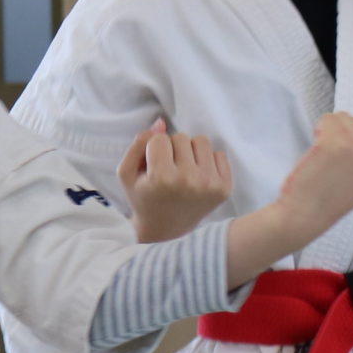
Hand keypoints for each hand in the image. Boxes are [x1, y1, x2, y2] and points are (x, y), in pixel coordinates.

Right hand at [117, 119, 231, 241]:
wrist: (166, 229)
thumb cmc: (144, 197)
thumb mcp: (127, 172)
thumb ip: (139, 143)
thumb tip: (162, 122)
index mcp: (162, 178)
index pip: (160, 139)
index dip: (154, 150)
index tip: (153, 168)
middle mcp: (188, 181)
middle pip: (182, 137)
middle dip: (173, 150)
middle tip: (168, 171)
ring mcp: (209, 185)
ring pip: (202, 141)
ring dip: (191, 152)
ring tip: (183, 171)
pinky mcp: (224, 188)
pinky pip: (219, 154)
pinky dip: (207, 162)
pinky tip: (197, 178)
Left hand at [274, 114, 352, 238]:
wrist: (306, 216)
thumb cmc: (329, 198)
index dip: (351, 141)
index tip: (343, 164)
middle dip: (339, 134)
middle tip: (331, 162)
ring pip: (340, 118)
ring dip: (327, 132)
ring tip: (324, 158)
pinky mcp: (336, 144)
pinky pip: (326, 120)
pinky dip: (318, 131)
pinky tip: (316, 153)